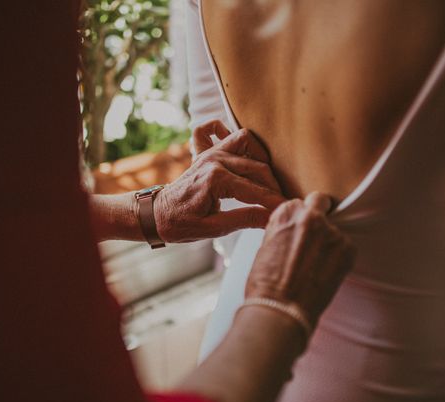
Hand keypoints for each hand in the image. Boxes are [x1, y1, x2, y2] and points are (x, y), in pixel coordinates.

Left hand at [154, 121, 284, 242]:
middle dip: (273, 186)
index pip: (255, 191)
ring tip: (266, 182)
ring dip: (260, 158)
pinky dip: (231, 134)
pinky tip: (241, 154)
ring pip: (246, 141)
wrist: (156, 214)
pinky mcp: (206, 151)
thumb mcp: (213, 228)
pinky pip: (220, 130)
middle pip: (258, 166)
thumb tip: (273, 217)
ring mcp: (210, 152)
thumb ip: (245, 219)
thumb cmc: (181, 224)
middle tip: (281, 202)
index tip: (288, 211)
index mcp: (216, 180)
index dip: (274, 202)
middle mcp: (214, 160)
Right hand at [246, 192, 355, 327]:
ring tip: (314, 267)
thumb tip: (295, 227)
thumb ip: (284, 229)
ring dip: (328, 242)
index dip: (298, 219)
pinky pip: (345, 246)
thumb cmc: (266, 283)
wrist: (280, 310)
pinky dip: (337, 257)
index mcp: (286, 212)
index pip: (298, 204)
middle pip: (321, 203)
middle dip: (318, 215)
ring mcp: (332, 232)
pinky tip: (323, 273)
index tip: (297, 233)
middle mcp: (310, 216)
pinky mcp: (347, 249)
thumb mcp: (265, 245)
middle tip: (312, 239)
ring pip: (334, 229)